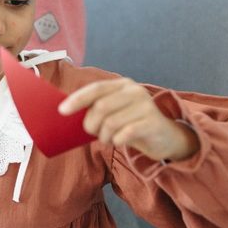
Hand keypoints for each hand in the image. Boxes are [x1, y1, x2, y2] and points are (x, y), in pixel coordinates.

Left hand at [58, 77, 198, 161]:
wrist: (165, 137)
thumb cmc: (132, 124)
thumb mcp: (115, 112)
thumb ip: (96, 108)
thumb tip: (66, 112)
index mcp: (122, 85)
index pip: (96, 89)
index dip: (77, 99)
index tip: (62, 111)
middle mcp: (134, 91)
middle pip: (100, 107)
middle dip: (91, 124)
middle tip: (93, 133)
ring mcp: (146, 105)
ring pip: (111, 122)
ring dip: (104, 136)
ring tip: (108, 139)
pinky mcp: (153, 122)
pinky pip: (125, 133)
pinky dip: (117, 141)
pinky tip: (119, 142)